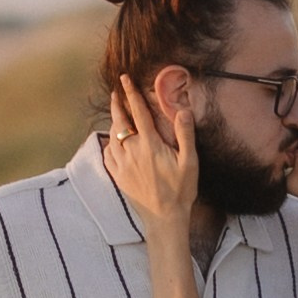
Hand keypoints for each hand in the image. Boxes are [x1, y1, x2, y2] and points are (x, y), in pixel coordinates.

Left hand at [105, 74, 198, 231]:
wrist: (164, 219)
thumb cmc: (180, 191)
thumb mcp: (189, 162)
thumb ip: (185, 134)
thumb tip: (183, 110)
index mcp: (150, 144)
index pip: (138, 112)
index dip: (131, 93)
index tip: (124, 79)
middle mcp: (132, 151)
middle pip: (120, 121)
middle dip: (117, 104)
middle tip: (116, 93)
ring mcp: (122, 164)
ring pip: (113, 136)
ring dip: (113, 122)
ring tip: (116, 114)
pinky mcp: (118, 176)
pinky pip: (108, 155)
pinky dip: (108, 144)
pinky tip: (111, 142)